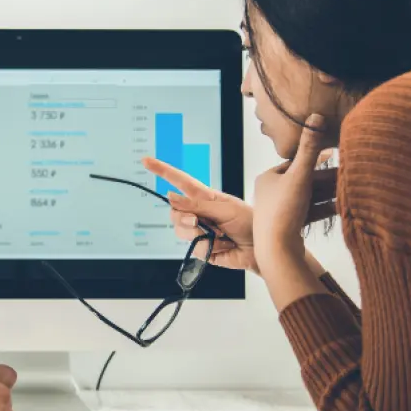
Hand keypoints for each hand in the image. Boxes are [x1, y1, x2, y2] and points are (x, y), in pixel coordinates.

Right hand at [142, 148, 332, 274]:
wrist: (264, 248)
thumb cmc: (252, 222)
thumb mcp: (226, 208)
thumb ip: (197, 205)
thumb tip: (170, 197)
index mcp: (204, 197)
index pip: (179, 181)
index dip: (162, 170)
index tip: (146, 161)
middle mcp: (198, 212)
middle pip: (174, 211)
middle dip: (185, 218)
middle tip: (200, 222)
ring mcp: (198, 231)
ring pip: (180, 230)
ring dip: (198, 233)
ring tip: (218, 235)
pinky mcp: (201, 249)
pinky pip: (193, 247)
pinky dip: (209, 247)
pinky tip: (223, 245)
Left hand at [253, 114, 336, 275]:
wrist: (277, 250)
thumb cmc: (284, 209)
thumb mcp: (300, 175)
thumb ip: (310, 148)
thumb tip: (315, 116)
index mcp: (267, 178)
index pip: (295, 163)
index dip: (317, 160)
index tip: (337, 155)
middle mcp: (269, 193)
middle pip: (304, 181)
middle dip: (326, 179)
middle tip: (348, 174)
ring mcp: (278, 211)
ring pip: (309, 198)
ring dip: (328, 193)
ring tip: (349, 189)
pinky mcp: (288, 228)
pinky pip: (309, 213)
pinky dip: (324, 208)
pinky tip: (342, 206)